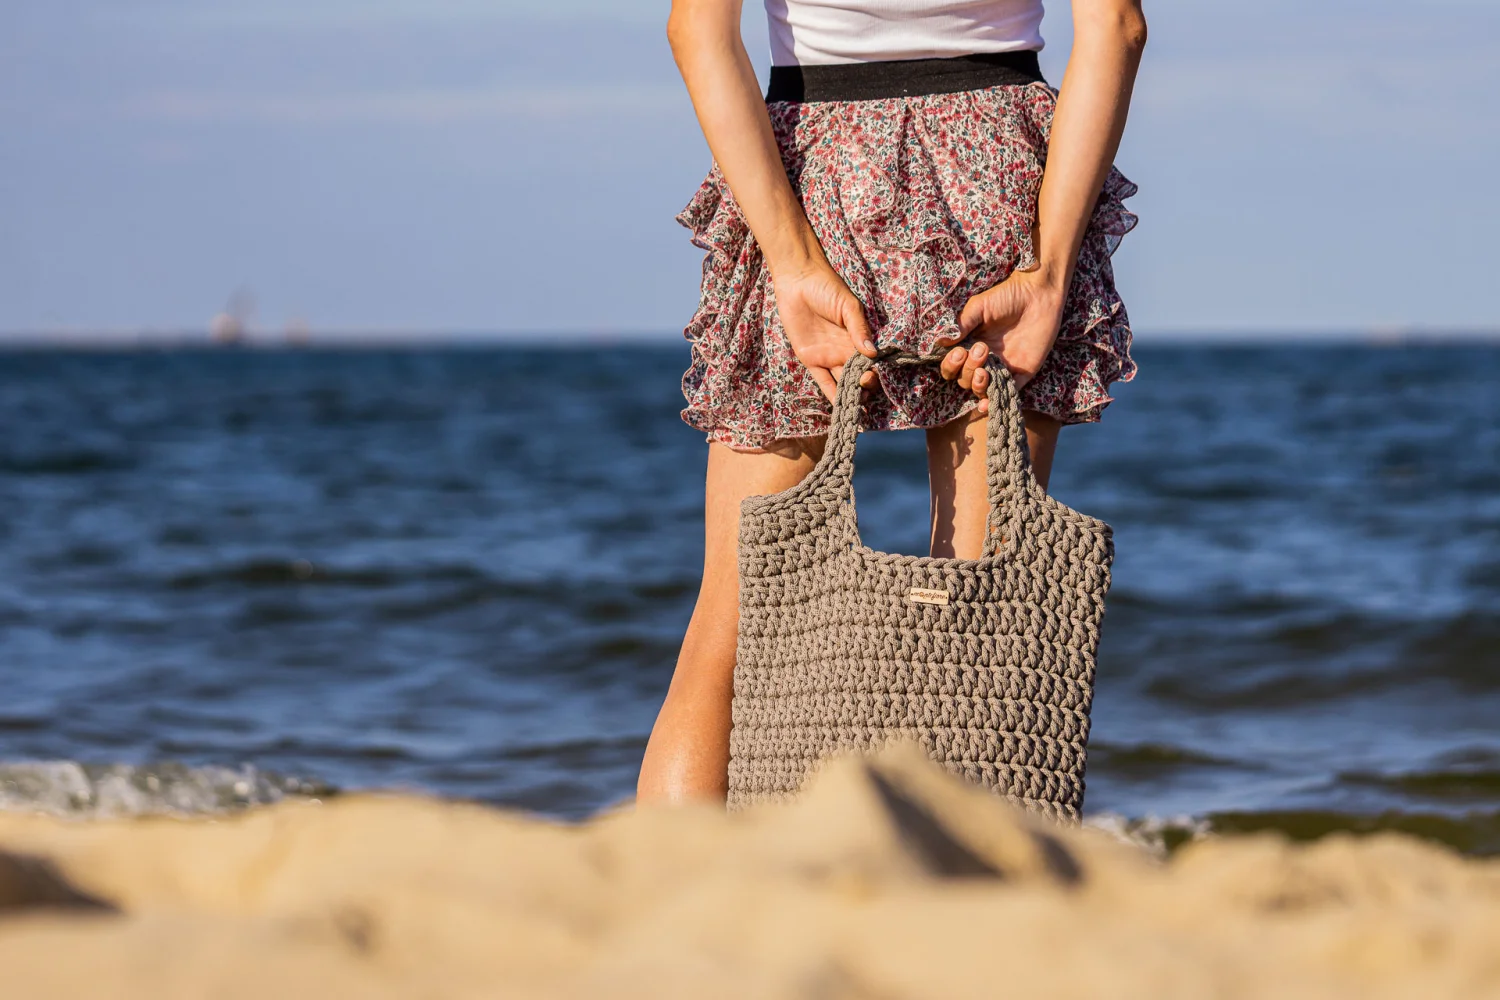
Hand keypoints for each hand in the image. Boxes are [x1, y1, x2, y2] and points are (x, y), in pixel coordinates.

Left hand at [773, 261, 877, 401]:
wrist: (797, 280)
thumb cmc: (827, 287)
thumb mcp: (848, 306)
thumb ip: (859, 329)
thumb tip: (873, 353)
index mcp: (858, 337)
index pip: (871, 361)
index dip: (875, 372)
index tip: (874, 377)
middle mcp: (845, 350)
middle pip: (859, 375)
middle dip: (865, 387)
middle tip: (865, 389)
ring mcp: (828, 356)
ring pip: (843, 382)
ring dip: (851, 395)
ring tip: (857, 407)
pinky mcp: (810, 359)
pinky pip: (823, 381)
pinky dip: (832, 395)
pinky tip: (840, 408)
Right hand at [938, 265, 1067, 405]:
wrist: (1038, 294)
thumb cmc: (1007, 296)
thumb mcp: (978, 307)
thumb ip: (961, 325)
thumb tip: (939, 342)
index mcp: (970, 345)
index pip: (952, 366)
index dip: (951, 365)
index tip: (958, 352)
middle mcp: (983, 360)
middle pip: (964, 379)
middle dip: (967, 369)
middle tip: (982, 349)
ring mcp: (1002, 368)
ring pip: (981, 389)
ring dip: (977, 386)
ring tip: (983, 372)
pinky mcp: (1021, 373)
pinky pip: (1006, 393)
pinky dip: (994, 402)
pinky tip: (985, 404)